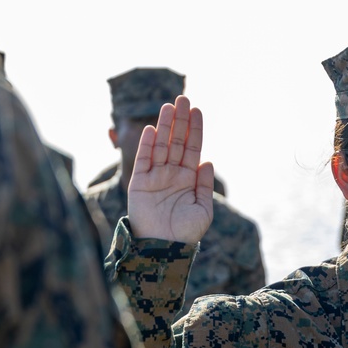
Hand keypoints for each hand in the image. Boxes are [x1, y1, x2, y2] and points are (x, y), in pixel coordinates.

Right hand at [127, 95, 213, 242]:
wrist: (164, 249)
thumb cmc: (186, 233)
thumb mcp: (203, 209)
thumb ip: (205, 185)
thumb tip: (207, 161)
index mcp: (189, 179)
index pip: (193, 148)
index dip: (195, 129)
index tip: (198, 111)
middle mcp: (172, 174)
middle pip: (177, 141)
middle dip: (181, 121)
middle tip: (184, 98)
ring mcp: (156, 177)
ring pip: (161, 146)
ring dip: (165, 126)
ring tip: (170, 106)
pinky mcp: (140, 183)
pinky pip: (143, 160)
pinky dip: (148, 145)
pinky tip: (153, 130)